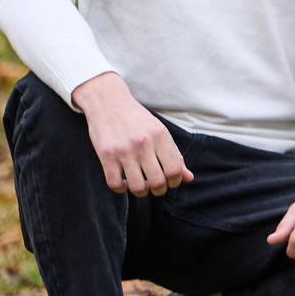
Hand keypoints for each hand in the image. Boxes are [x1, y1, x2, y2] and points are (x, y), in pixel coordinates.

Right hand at [73, 72, 191, 195]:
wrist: (109, 103)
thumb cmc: (137, 120)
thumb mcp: (159, 132)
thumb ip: (174, 155)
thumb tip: (189, 178)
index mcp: (160, 136)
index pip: (175, 170)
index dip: (175, 181)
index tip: (170, 180)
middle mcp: (143, 144)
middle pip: (158, 182)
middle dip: (160, 190)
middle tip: (156, 186)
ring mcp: (124, 151)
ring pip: (137, 186)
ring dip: (142, 192)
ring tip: (141, 186)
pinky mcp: (106, 156)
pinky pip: (114, 184)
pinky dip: (121, 189)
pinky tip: (124, 182)